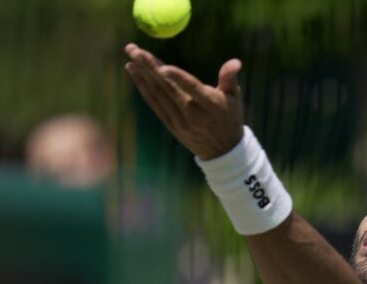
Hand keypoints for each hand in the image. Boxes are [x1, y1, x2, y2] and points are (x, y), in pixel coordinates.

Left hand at [124, 43, 243, 159]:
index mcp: (210, 104)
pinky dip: (143, 87)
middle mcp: (192, 113)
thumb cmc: (229, 117)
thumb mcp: (235, 98)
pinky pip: (154, 103)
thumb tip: (235, 62)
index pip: (192, 89)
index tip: (163, 67)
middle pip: (168, 88)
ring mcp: (179, 120)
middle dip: (149, 67)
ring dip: (142, 74)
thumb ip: (230, 78)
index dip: (178, 78)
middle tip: (134, 49)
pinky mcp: (170, 124)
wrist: (221, 151)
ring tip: (131, 55)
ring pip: (158, 94)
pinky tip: (135, 72)